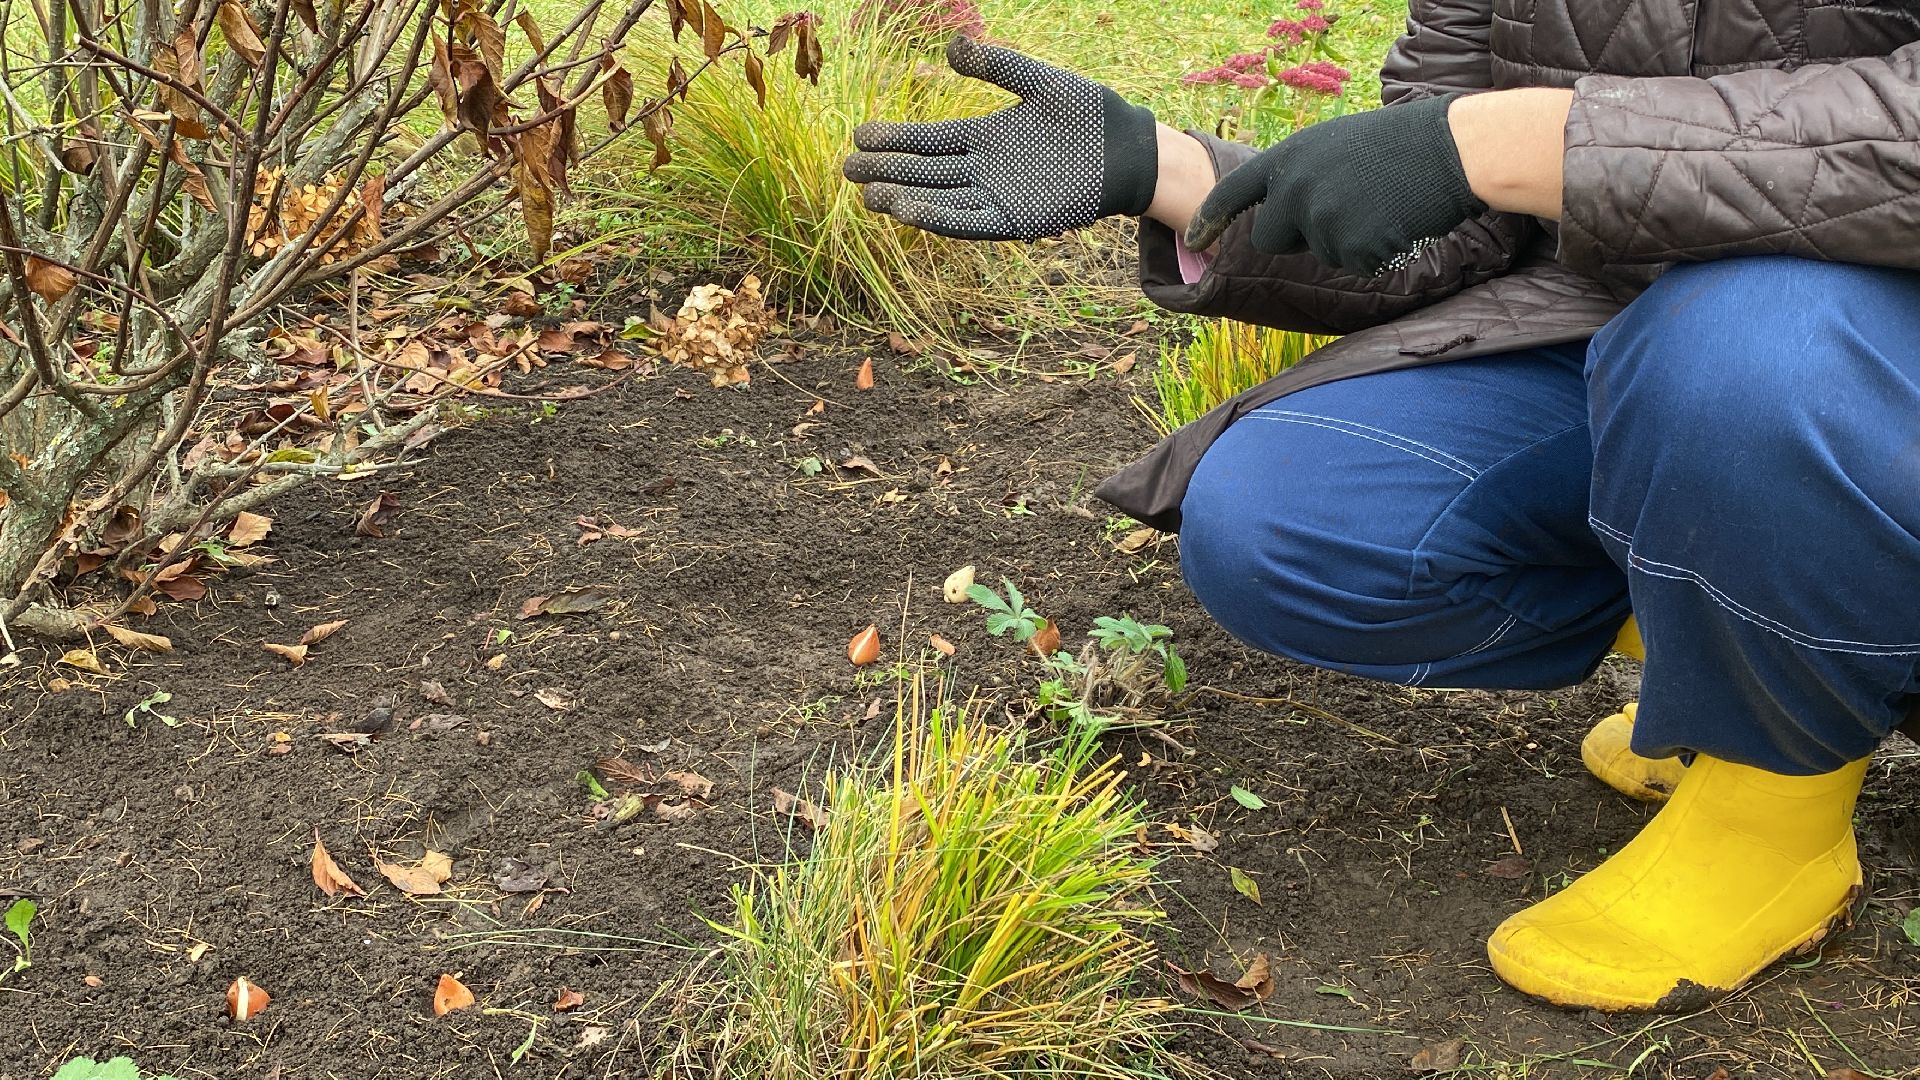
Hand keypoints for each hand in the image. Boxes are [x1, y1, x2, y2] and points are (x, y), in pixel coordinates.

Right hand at [842, 36, 1158, 240]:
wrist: (1126, 151)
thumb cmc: (1088, 114)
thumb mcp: (1039, 81)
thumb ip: (996, 66)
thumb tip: (950, 48)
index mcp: (984, 136)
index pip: (928, 140)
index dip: (894, 139)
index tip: (860, 136)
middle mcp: (983, 169)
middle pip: (924, 171)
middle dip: (887, 170)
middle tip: (848, 170)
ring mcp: (996, 195)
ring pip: (939, 198)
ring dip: (905, 198)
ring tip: (870, 195)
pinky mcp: (1014, 219)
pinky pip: (969, 220)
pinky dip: (939, 218)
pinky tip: (910, 212)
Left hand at [1184, 94, 1484, 273]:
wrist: (1449, 150)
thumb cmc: (1398, 144)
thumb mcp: (1334, 145)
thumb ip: (1300, 175)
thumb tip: (1279, 211)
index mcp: (1289, 158)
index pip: (1233, 192)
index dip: (1209, 219)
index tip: (1191, 241)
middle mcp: (1295, 189)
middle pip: (1269, 239)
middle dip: (1294, 239)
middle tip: (1341, 212)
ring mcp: (1321, 220)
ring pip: (1318, 254)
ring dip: (1346, 241)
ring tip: (1380, 205)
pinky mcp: (1350, 248)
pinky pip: (1353, 265)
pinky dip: (1374, 254)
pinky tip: (1395, 223)